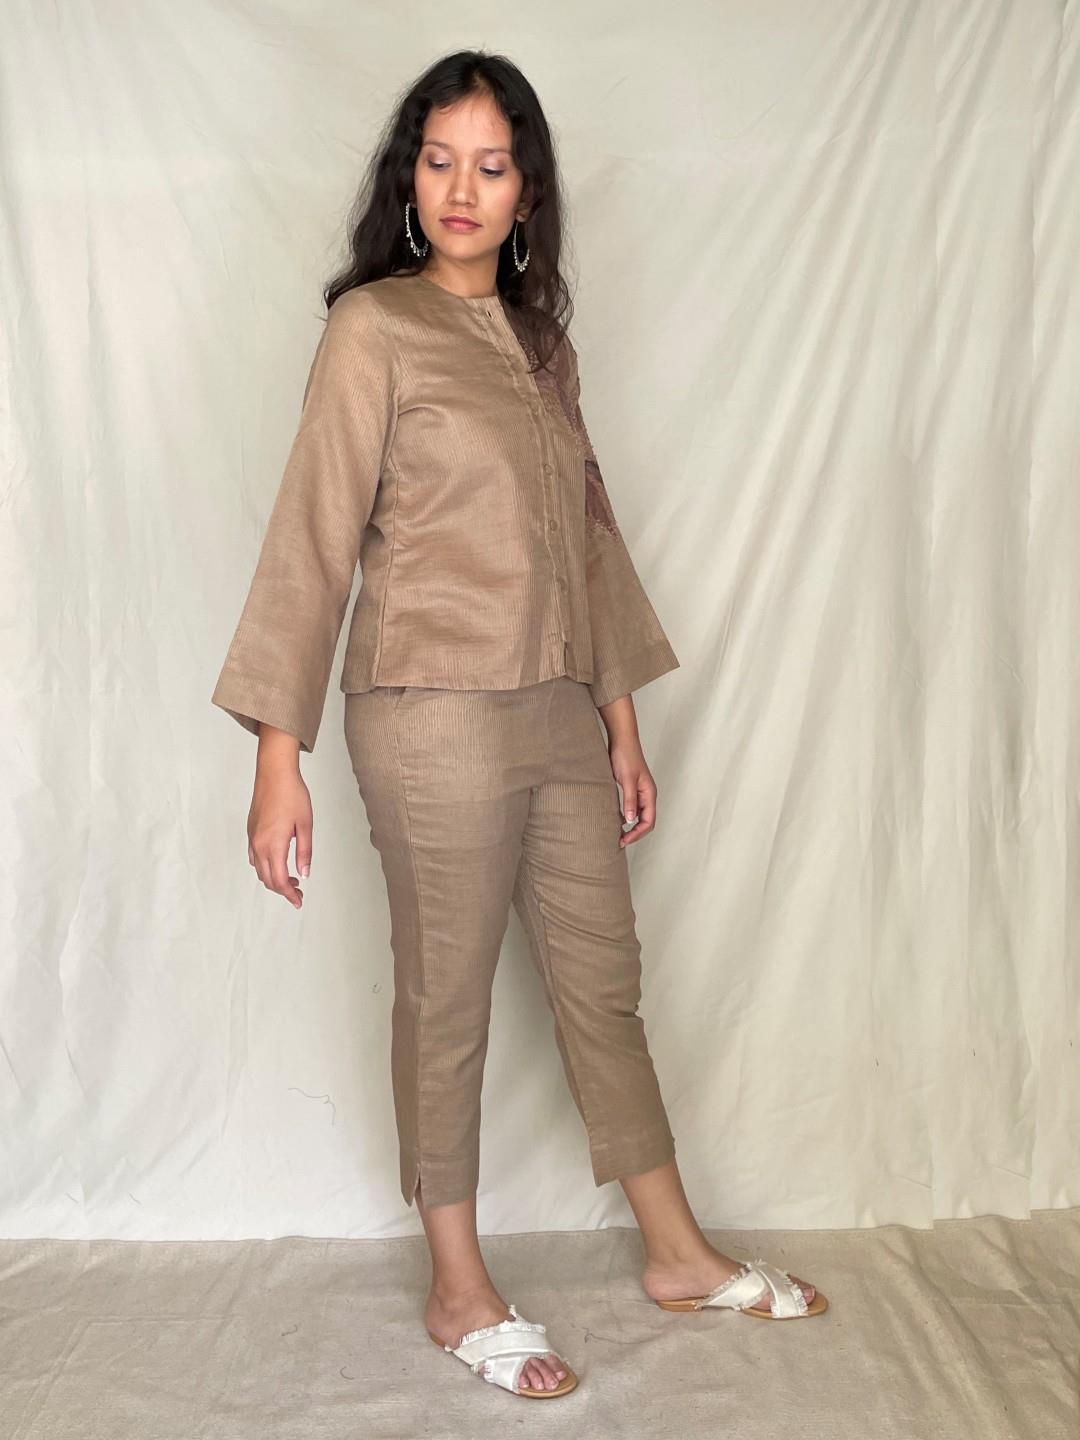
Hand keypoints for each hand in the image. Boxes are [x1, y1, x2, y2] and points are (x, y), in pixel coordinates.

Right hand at [247, 751, 312, 908]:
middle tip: (298, 893)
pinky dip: (265, 867)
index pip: (279, 880)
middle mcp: (258, 844)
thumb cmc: (292, 795)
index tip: (299, 901)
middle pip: (267, 879)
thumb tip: (304, 874)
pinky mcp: (251, 831)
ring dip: (273, 879)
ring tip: (291, 880)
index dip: (289, 894)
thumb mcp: (306, 825)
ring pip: (259, 869)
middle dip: (282, 890)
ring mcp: (252, 838)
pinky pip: (254, 857)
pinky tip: (277, 862)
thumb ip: (305, 853)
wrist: (274, 773)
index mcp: (273, 845)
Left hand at [608, 736, 657, 847]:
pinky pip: (632, 808)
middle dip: (635, 833)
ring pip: (639, 815)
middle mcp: (647, 795)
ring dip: (631, 827)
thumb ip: (629, 800)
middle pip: (646, 821)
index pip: (648, 822)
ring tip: (617, 834)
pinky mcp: (631, 788)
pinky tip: (616, 820)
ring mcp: (640, 792)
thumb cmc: (625, 756)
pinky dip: (626, 817)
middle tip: (619, 842)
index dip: (637, 834)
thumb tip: (630, 820)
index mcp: (649, 794)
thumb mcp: (626, 779)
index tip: (623, 840)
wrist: (621, 739)